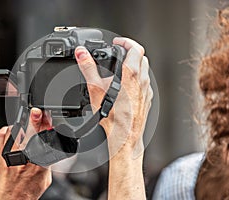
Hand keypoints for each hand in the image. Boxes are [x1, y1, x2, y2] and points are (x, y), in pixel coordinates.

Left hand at [0, 108, 51, 199]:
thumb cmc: (25, 194)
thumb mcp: (45, 180)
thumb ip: (48, 163)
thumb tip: (50, 150)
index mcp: (39, 163)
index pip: (46, 138)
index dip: (47, 125)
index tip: (48, 116)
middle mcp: (25, 158)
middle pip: (31, 132)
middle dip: (36, 119)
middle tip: (37, 111)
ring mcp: (10, 156)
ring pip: (16, 131)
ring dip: (22, 123)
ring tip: (26, 121)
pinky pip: (0, 136)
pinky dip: (6, 129)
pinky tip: (11, 129)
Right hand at [75, 37, 152, 154]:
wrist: (125, 137)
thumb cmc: (113, 117)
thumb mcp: (95, 88)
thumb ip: (87, 67)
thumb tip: (81, 53)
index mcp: (132, 73)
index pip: (135, 47)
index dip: (125, 41)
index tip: (117, 43)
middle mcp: (142, 80)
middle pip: (141, 57)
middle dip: (130, 51)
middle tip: (119, 53)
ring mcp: (146, 90)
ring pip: (145, 69)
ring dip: (135, 64)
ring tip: (121, 67)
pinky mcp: (147, 99)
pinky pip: (145, 83)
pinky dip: (137, 78)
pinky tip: (126, 86)